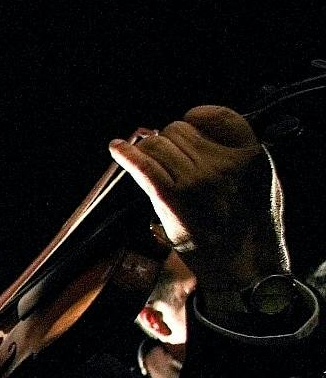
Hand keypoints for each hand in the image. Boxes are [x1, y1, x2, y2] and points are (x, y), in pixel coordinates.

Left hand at [109, 106, 286, 288]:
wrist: (241, 261)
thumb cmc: (251, 222)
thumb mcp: (263, 178)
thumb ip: (239, 151)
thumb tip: (202, 126)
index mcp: (248, 154)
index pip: (217, 116)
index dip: (196, 119)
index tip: (189, 125)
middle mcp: (221, 164)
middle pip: (178, 130)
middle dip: (171, 141)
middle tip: (173, 163)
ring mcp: (195, 180)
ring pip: (157, 144)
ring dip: (151, 151)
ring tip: (157, 168)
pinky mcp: (171, 197)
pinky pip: (143, 166)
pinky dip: (125, 154)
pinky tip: (115, 147)